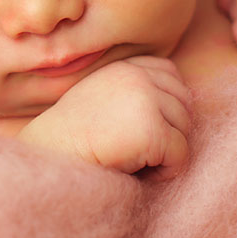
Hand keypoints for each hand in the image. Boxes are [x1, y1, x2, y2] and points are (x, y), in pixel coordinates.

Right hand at [17, 56, 193, 180]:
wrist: (51, 155)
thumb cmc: (74, 136)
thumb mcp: (102, 96)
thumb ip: (134, 90)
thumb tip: (183, 101)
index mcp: (127, 67)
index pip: (172, 76)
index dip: (166, 105)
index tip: (140, 127)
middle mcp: (138, 76)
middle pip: (184, 103)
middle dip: (169, 130)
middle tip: (136, 148)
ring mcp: (146, 100)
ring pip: (185, 129)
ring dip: (166, 151)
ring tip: (133, 158)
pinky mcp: (152, 130)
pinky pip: (181, 155)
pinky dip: (165, 171)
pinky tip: (137, 171)